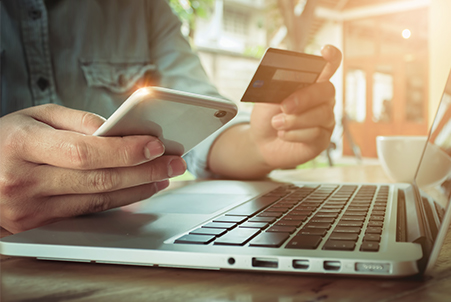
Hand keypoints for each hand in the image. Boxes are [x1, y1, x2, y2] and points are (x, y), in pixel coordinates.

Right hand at [0, 104, 185, 232]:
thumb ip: (75, 120)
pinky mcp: (38, 225)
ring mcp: (30, 208)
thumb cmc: (6, 140)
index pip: (84, 151)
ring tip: (163, 176)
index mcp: (21, 145)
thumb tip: (116, 131)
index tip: (156, 144)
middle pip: (98, 179)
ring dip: (138, 188)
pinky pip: (88, 211)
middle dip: (144, 171)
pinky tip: (138, 190)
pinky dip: (118, 201)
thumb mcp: (34, 116)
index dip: (124, 150)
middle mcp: (24, 181)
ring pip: (98, 199)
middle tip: (173, 162)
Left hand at [249, 45, 341, 168]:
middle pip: (327, 90)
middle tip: (285, 106)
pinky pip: (316, 134)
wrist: (261, 142)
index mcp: (311, 83)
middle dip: (305, 97)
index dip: (331, 57)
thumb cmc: (267, 116)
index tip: (325, 50)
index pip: (328, 66)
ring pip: (322, 114)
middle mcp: (323, 100)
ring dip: (295, 120)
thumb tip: (284, 73)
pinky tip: (283, 134)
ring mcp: (325, 120)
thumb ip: (279, 86)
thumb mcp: (267, 97)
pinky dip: (295, 134)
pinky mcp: (322, 139)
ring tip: (276, 123)